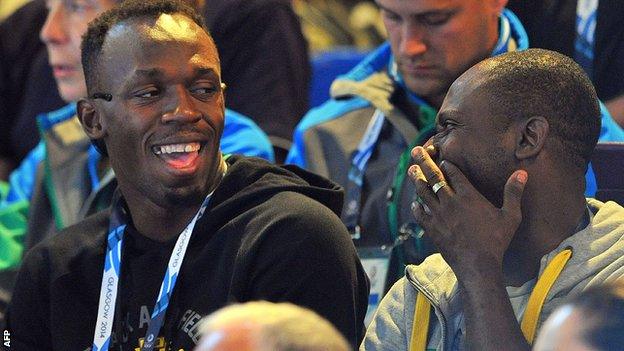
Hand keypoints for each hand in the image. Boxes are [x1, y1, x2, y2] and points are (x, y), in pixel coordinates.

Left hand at [408, 146, 527, 273]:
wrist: (478, 265)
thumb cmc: (497, 241)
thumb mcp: (510, 216)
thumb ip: (513, 193)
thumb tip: (522, 173)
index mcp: (469, 196)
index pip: (454, 173)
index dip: (447, 164)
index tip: (443, 159)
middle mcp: (450, 202)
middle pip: (434, 177)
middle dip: (424, 162)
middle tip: (416, 150)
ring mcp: (438, 215)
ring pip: (423, 192)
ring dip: (416, 179)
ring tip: (411, 170)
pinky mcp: (432, 229)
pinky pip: (419, 214)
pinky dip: (417, 206)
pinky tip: (416, 203)